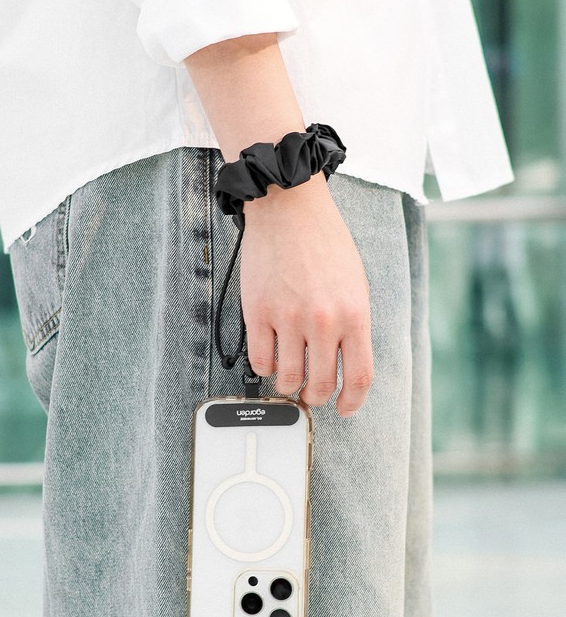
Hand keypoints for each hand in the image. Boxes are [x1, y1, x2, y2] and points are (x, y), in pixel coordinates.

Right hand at [240, 171, 372, 416]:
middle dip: (316, 398)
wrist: (289, 208)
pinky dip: (265, 366)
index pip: (359, 377)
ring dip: (288, 386)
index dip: (352, 402)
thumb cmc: (324, 242)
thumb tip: (345, 362)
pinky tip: (271, 357)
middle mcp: (323, 320)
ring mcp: (288, 318)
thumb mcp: (356, 284)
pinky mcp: (258, 312)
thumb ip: (353, 324)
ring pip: (288, 378)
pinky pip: (260, 359)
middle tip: (311, 395)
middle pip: (320, 384)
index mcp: (354, 314)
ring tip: (289, 378)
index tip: (345, 408)